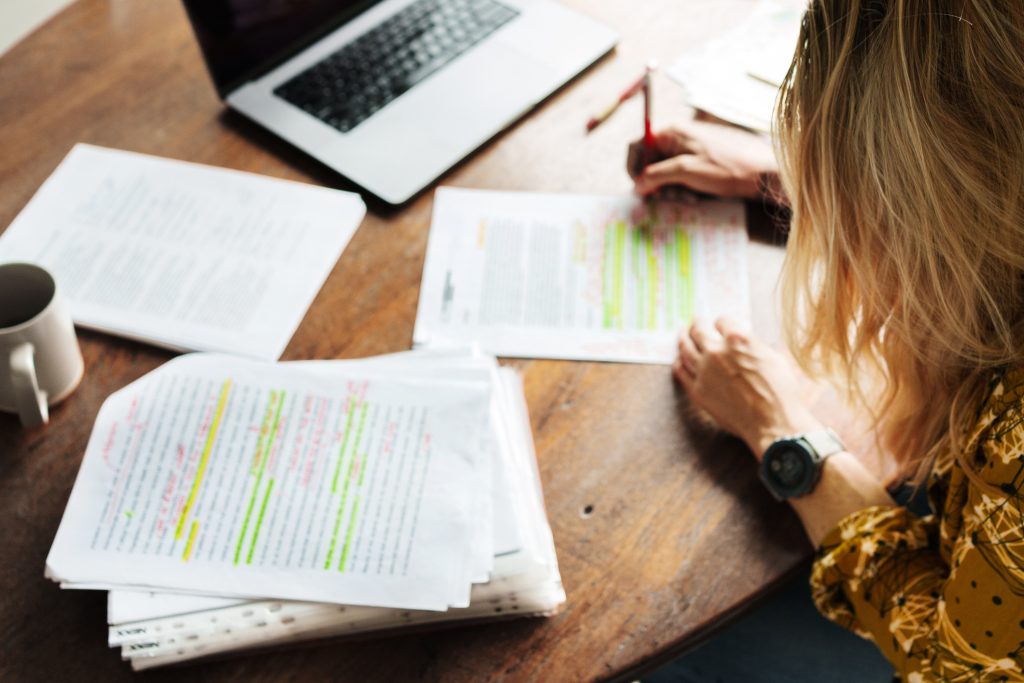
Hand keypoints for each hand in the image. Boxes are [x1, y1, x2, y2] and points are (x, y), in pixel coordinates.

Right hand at [627, 121, 779, 200]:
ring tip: (686, 198)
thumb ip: (656, 175)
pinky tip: (693, 197)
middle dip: (653, 183)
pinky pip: (676, 178)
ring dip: (668, 190)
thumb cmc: (724, 169)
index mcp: (672, 133)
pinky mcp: (694, 164)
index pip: (637, 145)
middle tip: (663, 198)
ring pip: (662, 174)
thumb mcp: (686, 171)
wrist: (757, 176)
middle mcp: (676, 139)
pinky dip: (680, 190)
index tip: (638, 187)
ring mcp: (685, 152)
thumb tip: (637, 185)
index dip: (633, 167)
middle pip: (648, 162)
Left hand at [673, 317, 822, 458]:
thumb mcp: (775, 358)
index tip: (721, 324)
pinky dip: (679, 363)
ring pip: (685, 348)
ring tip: (682, 334)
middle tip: (695, 322)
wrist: (773, 423)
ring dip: (683, 338)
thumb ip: (755, 346)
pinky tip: (679, 360)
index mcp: (738, 339)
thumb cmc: (781, 392)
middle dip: (697, 324)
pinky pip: (680, 372)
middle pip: (698, 331)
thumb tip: (747, 342)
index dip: (722, 322)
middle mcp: (717, 352)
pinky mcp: (698, 391)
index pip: (722, 321)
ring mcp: (704, 372)